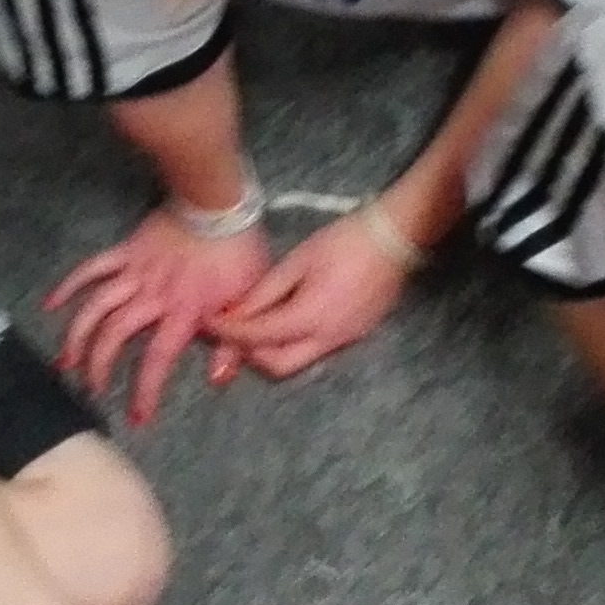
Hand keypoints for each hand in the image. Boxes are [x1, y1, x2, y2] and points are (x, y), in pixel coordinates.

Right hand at [46, 213, 269, 426]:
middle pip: (115, 335)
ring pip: (96, 307)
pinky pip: (92, 269)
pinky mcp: (126, 252)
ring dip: (77, 336)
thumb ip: (234, 343)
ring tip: (65, 363)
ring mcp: (135, 273)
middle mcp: (153, 296)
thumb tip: (217, 380)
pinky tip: (51, 305)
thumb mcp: (249, 300)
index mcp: (184, 311)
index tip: (136, 417)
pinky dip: (70, 286)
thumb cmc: (240, 252)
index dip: (145, 390)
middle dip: (98, 366)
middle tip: (91, 389)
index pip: (158, 358)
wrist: (220, 202)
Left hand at [209, 215, 415, 378]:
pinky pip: (316, 350)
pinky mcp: (355, 336)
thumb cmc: (344, 241)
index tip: (209, 323)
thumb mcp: (298, 260)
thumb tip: (236, 313)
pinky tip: (287, 319)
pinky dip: (294, 343)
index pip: (257, 336)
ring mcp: (344, 341)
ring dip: (272, 350)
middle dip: (250, 353)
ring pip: (297, 361)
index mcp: (310, 317)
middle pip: (276, 366)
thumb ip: (266, 292)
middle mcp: (327, 339)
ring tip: (257, 323)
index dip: (229, 331)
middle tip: (234, 329)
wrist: (395, 239)